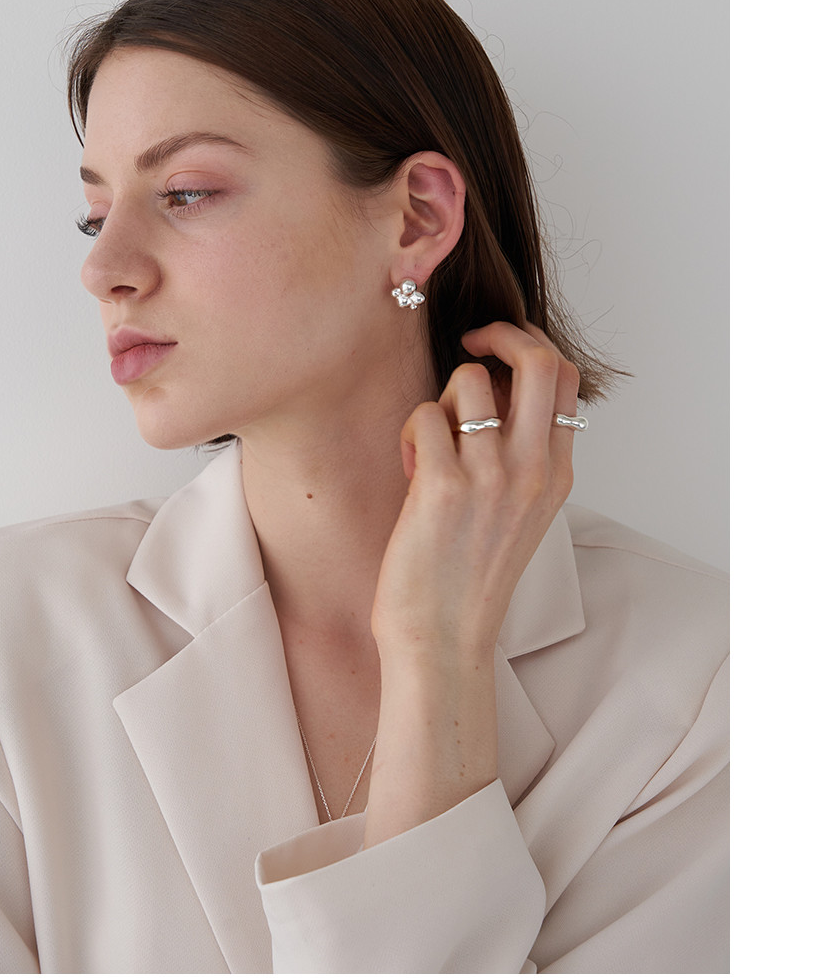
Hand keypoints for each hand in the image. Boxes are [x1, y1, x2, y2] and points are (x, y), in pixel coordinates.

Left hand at [365, 318, 580, 847]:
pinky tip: (410, 468)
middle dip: (501, 333)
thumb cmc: (469, 577)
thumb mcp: (521, 514)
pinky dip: (411, 431)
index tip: (499, 350)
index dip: (530, 345)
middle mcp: (532, 472)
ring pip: (467, 378)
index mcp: (555, 476)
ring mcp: (490, 478)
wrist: (441, 644)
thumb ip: (524, 454)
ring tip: (432, 439)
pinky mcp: (443, 487)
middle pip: (538, 359)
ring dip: (442, 395)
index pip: (566, 377)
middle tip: (473, 345)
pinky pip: (423, 415)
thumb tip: (498, 383)